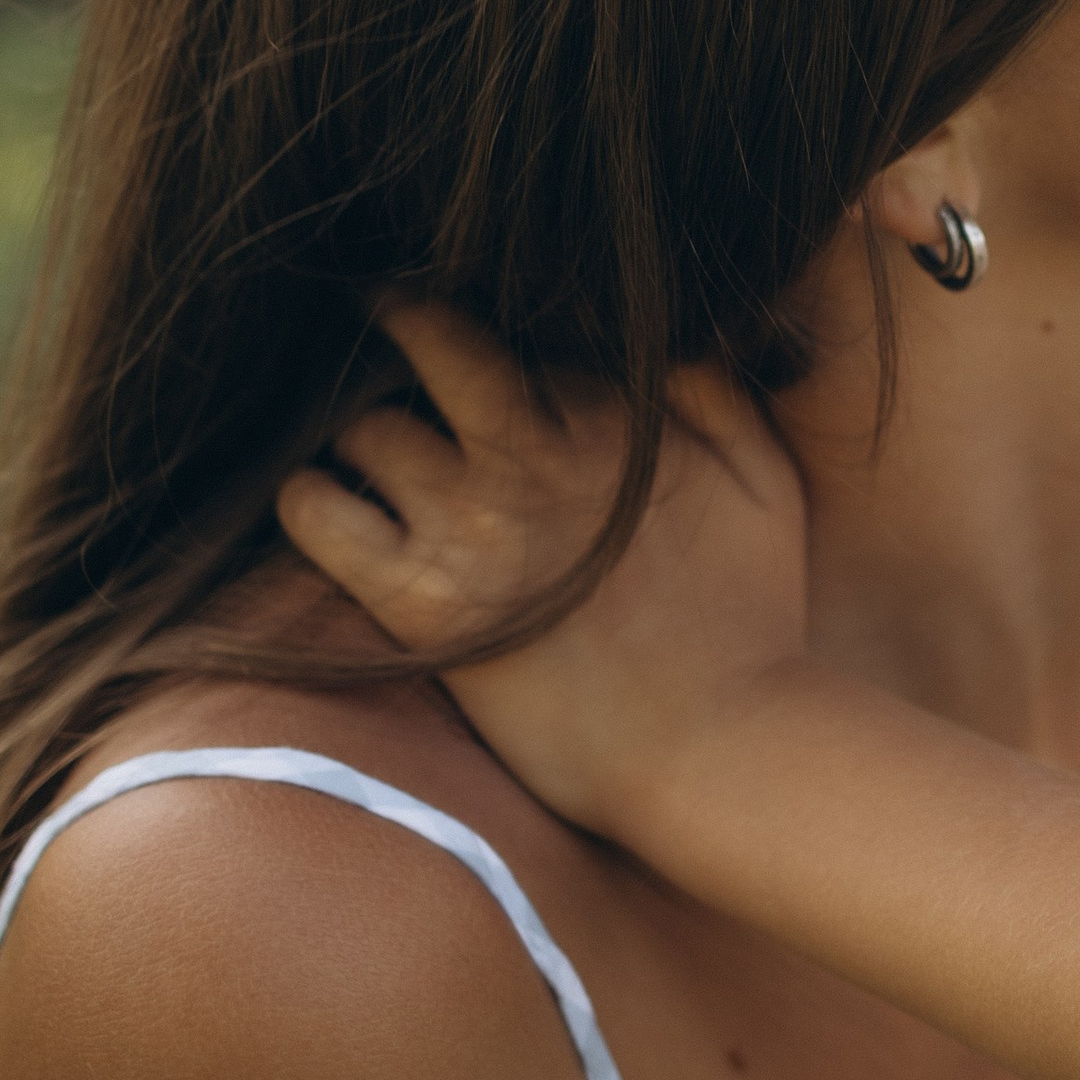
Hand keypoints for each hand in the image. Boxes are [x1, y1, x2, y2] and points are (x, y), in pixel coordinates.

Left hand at [274, 305, 809, 837]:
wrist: (718, 750)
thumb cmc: (755, 624)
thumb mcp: (770, 485)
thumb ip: (718, 396)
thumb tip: (664, 341)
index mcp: (613, 419)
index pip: (518, 332)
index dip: (490, 330)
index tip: (472, 338)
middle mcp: (530, 456)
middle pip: (430, 344)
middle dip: (404, 329)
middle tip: (386, 338)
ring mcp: (470, 526)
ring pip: (367, 430)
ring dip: (360, 437)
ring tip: (369, 458)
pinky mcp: (422, 603)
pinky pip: (319, 517)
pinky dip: (308, 502)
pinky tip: (325, 510)